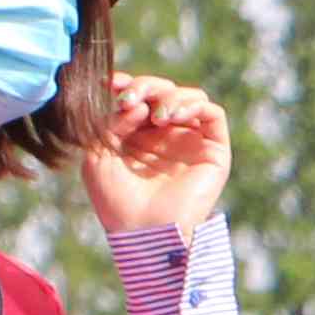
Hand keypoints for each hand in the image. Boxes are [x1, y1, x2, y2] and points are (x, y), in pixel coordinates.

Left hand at [74, 77, 232, 235]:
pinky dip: (192, 104)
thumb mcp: (100, 152)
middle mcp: (168, 137)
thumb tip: (141, 105)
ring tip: (155, 114)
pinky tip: (169, 117)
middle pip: (165, 91)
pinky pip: (212, 113)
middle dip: (147, 86)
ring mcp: (192, 143)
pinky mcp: (214, 152)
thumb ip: (113, 121)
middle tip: (130, 99)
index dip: (128, 84)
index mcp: (139, 136)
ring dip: (169, 95)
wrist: (143, 231)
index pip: (140, 97)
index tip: (112, 84)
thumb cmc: (116, 200)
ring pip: (190, 97)